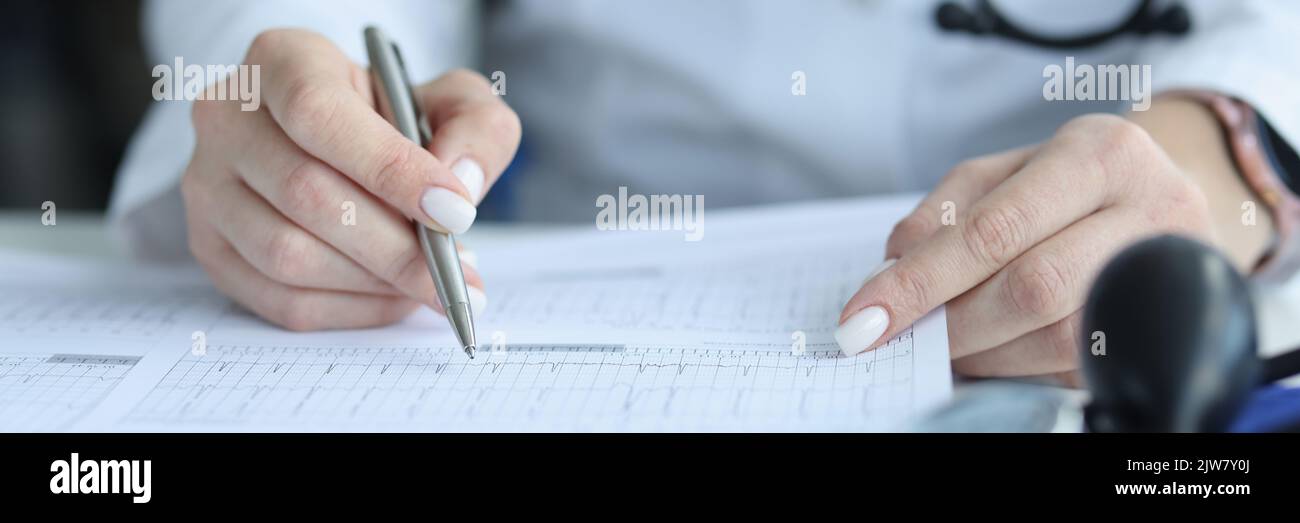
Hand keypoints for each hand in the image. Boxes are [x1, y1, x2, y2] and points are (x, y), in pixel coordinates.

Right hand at [182, 29, 520, 329]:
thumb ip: (476, 127)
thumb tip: (460, 181)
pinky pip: (282, 300)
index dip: (390, 170)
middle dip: (395, 247)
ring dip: (374, 283)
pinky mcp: (211, 248)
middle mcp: (226, 118)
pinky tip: (395, 297)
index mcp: (281, 61)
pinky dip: (352, 310)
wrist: (344, 145)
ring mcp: (207, 187)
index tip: (456, 212)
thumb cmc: (395, 118)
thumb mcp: (451, 100)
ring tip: (432, 284)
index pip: (321, 115)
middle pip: (306, 195)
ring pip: (288, 255)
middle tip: (457, 273)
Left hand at [834, 114, 1220, 385]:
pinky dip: (1015, 365)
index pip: (995, 229)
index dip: (921, 280)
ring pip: (1056, 336)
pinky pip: (1075, 365)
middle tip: (902, 336)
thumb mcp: (1007, 171)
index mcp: (1100, 155)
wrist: (1167, 198)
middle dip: (951, 322)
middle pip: (1031, 287)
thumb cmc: (1072, 184)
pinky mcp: (1165, 328)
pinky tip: (989, 352)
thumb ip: (944, 212)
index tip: (864, 317)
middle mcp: (1151, 209)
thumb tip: (892, 268)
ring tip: (946, 340)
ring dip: (981, 351)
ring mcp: (1168, 274)